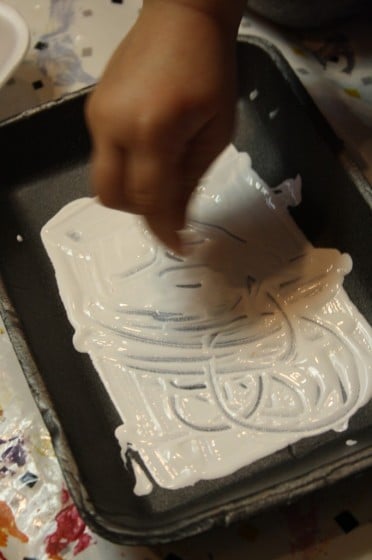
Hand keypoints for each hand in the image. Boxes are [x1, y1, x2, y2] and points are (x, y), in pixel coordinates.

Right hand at [86, 0, 243, 250]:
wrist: (182, 18)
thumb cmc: (211, 69)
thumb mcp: (216, 132)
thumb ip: (192, 180)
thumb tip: (177, 220)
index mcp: (152, 131)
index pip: (149, 200)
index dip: (164, 229)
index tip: (179, 246)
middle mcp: (114, 127)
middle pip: (113, 197)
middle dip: (141, 213)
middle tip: (171, 210)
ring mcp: (98, 118)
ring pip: (104, 180)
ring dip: (132, 193)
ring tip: (163, 178)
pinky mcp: (93, 112)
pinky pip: (105, 157)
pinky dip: (126, 169)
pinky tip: (150, 154)